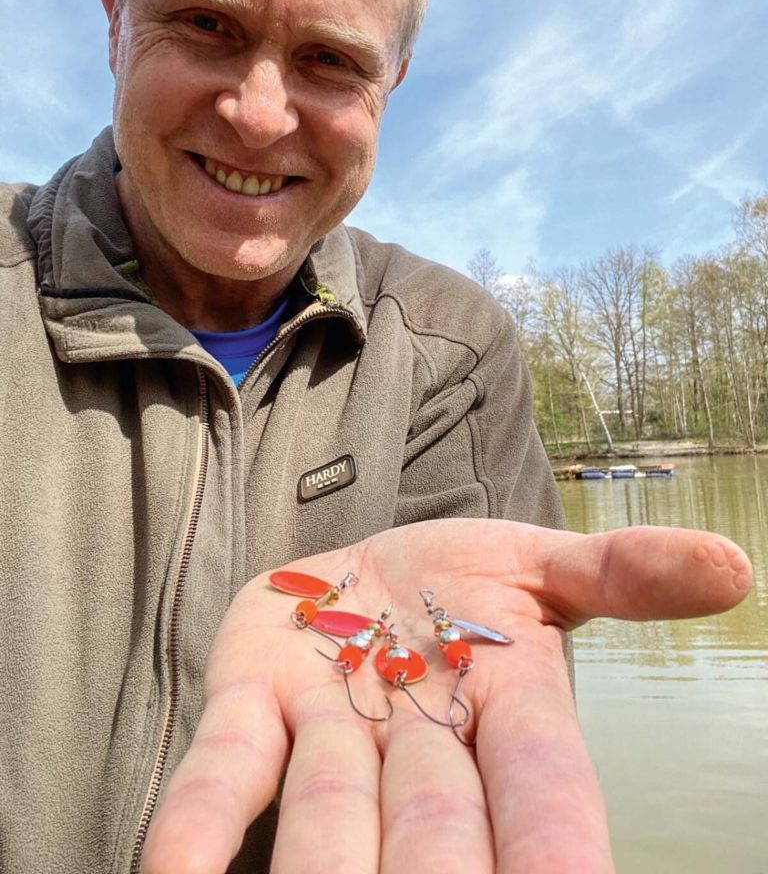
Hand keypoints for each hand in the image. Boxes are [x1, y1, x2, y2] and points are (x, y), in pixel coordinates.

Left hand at [141, 519, 751, 873]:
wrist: (352, 574)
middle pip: (433, 829)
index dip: (555, 848)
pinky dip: (196, 827)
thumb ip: (624, 570)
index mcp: (503, 711)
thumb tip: (731, 563)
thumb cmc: (458, 581)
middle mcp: (417, 745)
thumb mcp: (542, 562)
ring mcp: (326, 733)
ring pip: (328, 821)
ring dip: (325, 868)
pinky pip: (223, 776)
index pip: (542, 794)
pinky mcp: (250, 705)